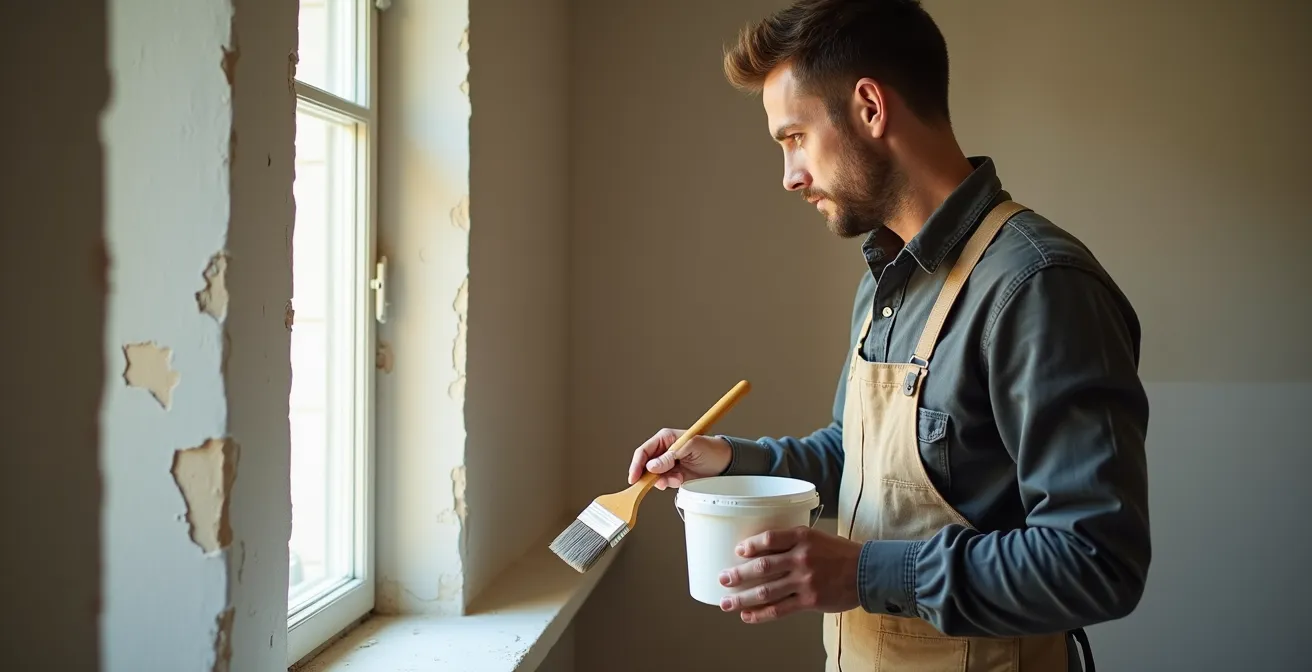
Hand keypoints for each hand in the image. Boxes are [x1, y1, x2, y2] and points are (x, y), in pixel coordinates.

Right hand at [627, 428, 731, 490]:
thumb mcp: (691, 447)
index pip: (644, 451)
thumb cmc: (711, 449)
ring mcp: (669, 464)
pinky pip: (665, 482)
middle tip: (657, 482)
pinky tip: (680, 480)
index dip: (637, 464)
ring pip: (655, 476)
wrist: (726, 464)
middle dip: (650, 475)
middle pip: (646, 465)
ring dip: (663, 480)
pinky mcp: (675, 475)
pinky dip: (670, 484)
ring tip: (677, 478)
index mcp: (666, 438)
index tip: (634, 477)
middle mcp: (664, 451)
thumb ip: (670, 456)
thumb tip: (651, 466)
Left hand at [718, 526, 861, 623]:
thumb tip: (762, 550)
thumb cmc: (840, 553)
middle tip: (722, 579)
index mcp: (803, 537)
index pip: (770, 538)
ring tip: (726, 602)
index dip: (751, 545)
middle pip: (762, 567)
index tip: (738, 551)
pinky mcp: (809, 601)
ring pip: (766, 591)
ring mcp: (804, 581)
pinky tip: (747, 615)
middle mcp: (801, 558)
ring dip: (742, 598)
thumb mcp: (817, 537)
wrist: (867, 572)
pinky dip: (760, 614)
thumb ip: (793, 541)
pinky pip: (779, 609)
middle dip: (738, 574)